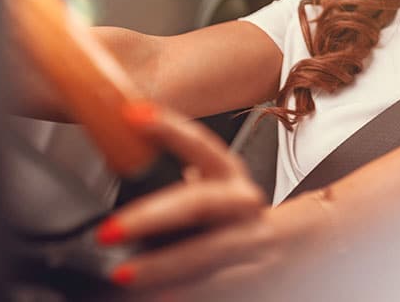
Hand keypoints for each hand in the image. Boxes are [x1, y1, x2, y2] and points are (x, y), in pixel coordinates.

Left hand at [95, 101, 276, 289]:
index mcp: (229, 174)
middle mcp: (243, 204)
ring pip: (208, 253)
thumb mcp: (209, 187)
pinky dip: (185, 293)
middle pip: (199, 204)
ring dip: (163, 266)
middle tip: (110, 230)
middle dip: (151, 217)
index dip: (169, 128)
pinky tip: (158, 298)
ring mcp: (250, 242)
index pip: (201, 143)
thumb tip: (114, 153)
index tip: (133, 115)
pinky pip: (215, 287)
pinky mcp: (252, 277)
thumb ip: (171, 177)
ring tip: (124, 274)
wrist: (290, 247)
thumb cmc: (231, 215)